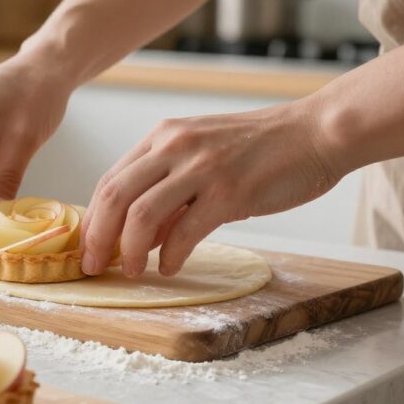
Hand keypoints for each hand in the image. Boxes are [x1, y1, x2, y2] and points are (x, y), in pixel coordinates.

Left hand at [80, 100, 341, 276]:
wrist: (316, 132)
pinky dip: (170, 256)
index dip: (92, 219)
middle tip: (93, 266)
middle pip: (114, 197)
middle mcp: (174, 147)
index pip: (110, 180)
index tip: (87, 247)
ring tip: (131, 271)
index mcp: (163, 137)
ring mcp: (202, 168)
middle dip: (97, 238)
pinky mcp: (230, 191)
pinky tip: (168, 267)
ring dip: (129, 250)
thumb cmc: (260, 149)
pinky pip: (185, 231)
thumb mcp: (202, 157)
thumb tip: (139, 236)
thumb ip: (168, 190)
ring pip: (141, 215)